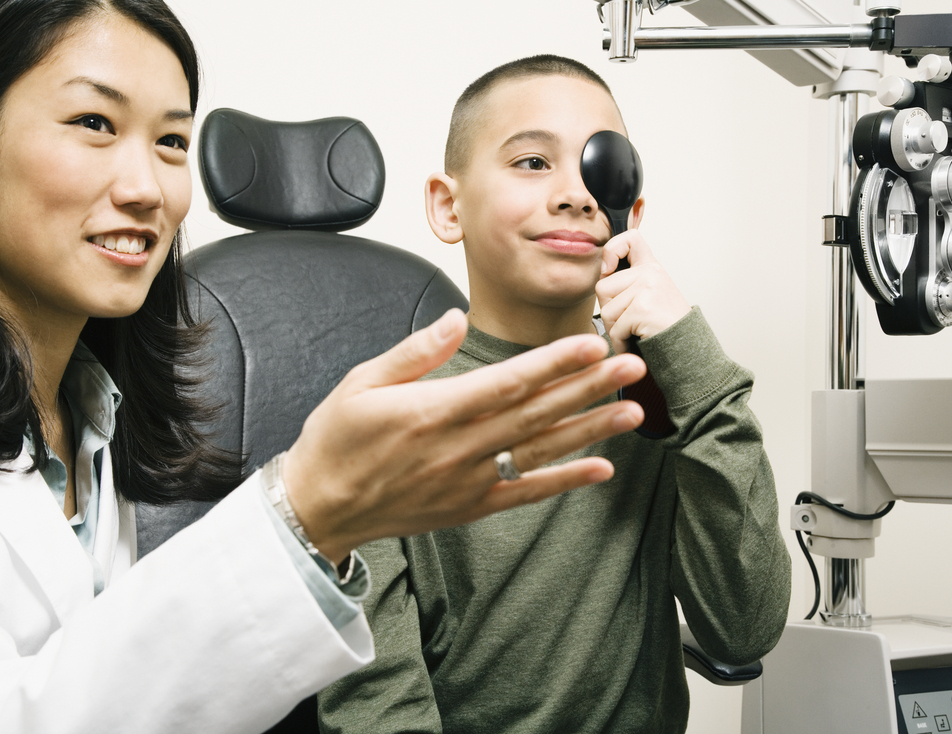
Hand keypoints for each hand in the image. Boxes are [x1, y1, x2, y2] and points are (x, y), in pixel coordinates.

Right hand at [281, 308, 645, 563]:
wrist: (319, 507)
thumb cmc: (338, 440)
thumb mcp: (360, 382)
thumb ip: (414, 352)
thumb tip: (455, 321)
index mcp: (432, 411)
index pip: (507, 382)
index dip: (553, 363)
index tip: (590, 343)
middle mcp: (458, 448)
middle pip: (536, 413)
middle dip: (587, 387)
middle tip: (631, 365)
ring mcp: (468, 480)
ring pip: (540, 451)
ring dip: (590, 431)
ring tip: (632, 411)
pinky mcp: (470, 506)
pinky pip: (525, 493)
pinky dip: (564, 482)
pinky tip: (601, 470)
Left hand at [595, 230, 690, 353]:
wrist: (689, 347)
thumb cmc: (665, 324)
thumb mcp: (650, 293)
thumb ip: (629, 281)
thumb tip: (602, 274)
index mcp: (651, 267)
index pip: (631, 238)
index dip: (613, 249)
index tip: (609, 270)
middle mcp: (650, 273)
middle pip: (602, 287)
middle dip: (609, 309)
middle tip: (629, 320)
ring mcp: (647, 289)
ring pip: (606, 311)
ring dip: (615, 328)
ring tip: (635, 331)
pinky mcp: (642, 309)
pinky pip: (615, 329)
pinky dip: (621, 342)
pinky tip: (636, 342)